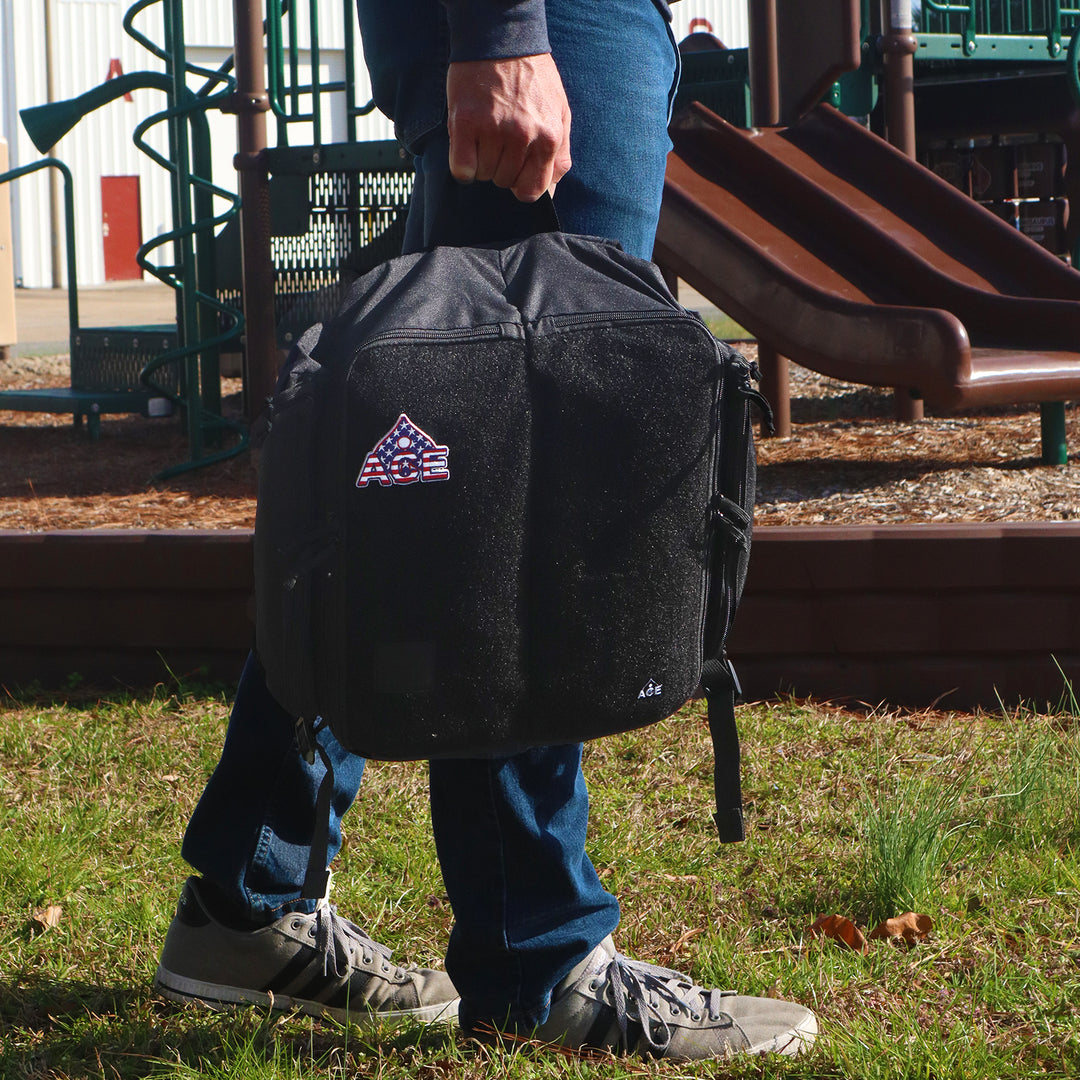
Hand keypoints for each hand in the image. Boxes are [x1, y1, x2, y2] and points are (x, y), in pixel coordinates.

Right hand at [446, 54, 571, 201]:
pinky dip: (462, 164)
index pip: (531, 191)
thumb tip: (551, 191)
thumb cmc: (533, 77)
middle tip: (499, 140)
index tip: (516, 170)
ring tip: (485, 134)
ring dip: (481, 162)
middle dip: (501, 167)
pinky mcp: (465, 122)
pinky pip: (461, 167)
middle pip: (504, 182)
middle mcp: (522, 136)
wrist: (502, 38)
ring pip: (483, 175)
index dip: (521, 185)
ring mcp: (493, 130)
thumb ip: (559, 154)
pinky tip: (467, 146)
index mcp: (548, 137)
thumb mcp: (560, 113)